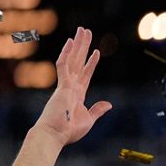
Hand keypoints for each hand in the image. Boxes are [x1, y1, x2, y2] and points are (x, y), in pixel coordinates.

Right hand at [33, 27, 111, 146]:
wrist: (56, 135)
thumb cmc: (69, 130)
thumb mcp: (89, 119)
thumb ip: (98, 110)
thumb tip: (109, 104)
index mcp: (77, 94)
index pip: (85, 74)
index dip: (91, 63)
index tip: (96, 52)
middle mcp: (71, 86)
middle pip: (78, 62)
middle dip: (83, 47)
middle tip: (86, 32)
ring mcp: (66, 84)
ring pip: (72, 59)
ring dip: (78, 45)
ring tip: (83, 31)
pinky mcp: (62, 85)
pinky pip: (64, 65)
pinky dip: (67, 53)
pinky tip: (70, 42)